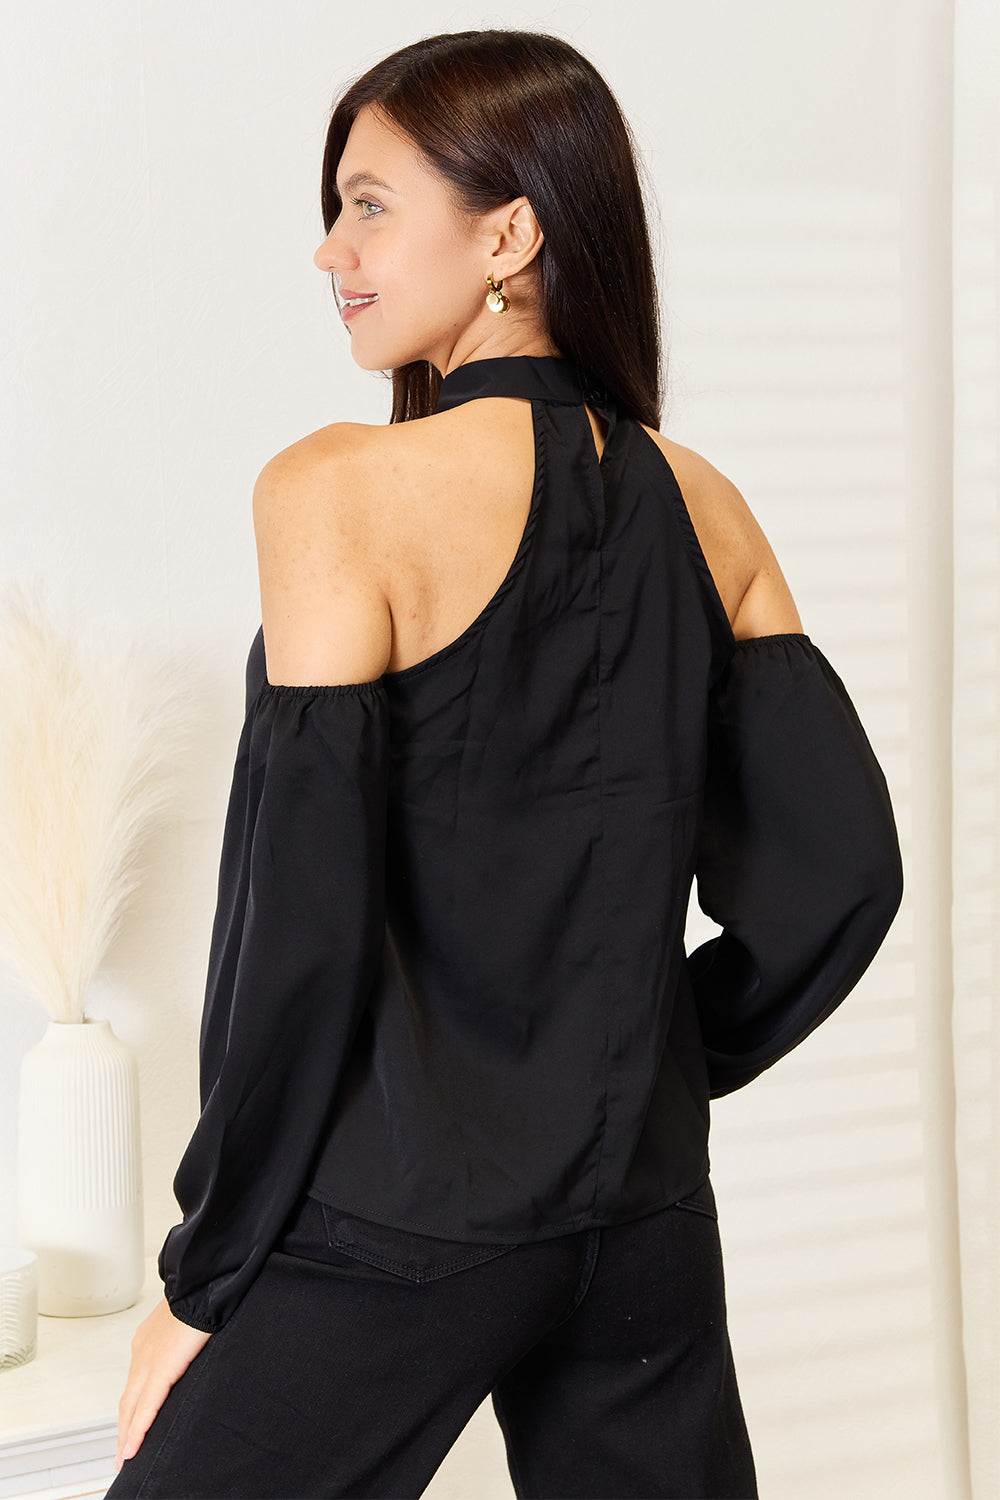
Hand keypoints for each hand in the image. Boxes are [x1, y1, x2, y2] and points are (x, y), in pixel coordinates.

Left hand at [115, 1296, 211, 1471]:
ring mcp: (148, 1360)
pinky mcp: (161, 1368)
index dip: (132, 1406)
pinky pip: (146, 1406)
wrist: (202, 1280)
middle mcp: (142, 1351)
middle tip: (122, 1453)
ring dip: (127, 1434)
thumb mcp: (188, 1320)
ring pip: (131, 1407)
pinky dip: (138, 1429)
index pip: (136, 1382)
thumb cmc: (202, 1293)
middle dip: (124, 1428)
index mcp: (149, 1340)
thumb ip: (184, 1339)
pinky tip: (133, 1447)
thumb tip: (192, 1347)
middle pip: (128, 1400)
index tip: (131, 1424)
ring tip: (125, 1457)